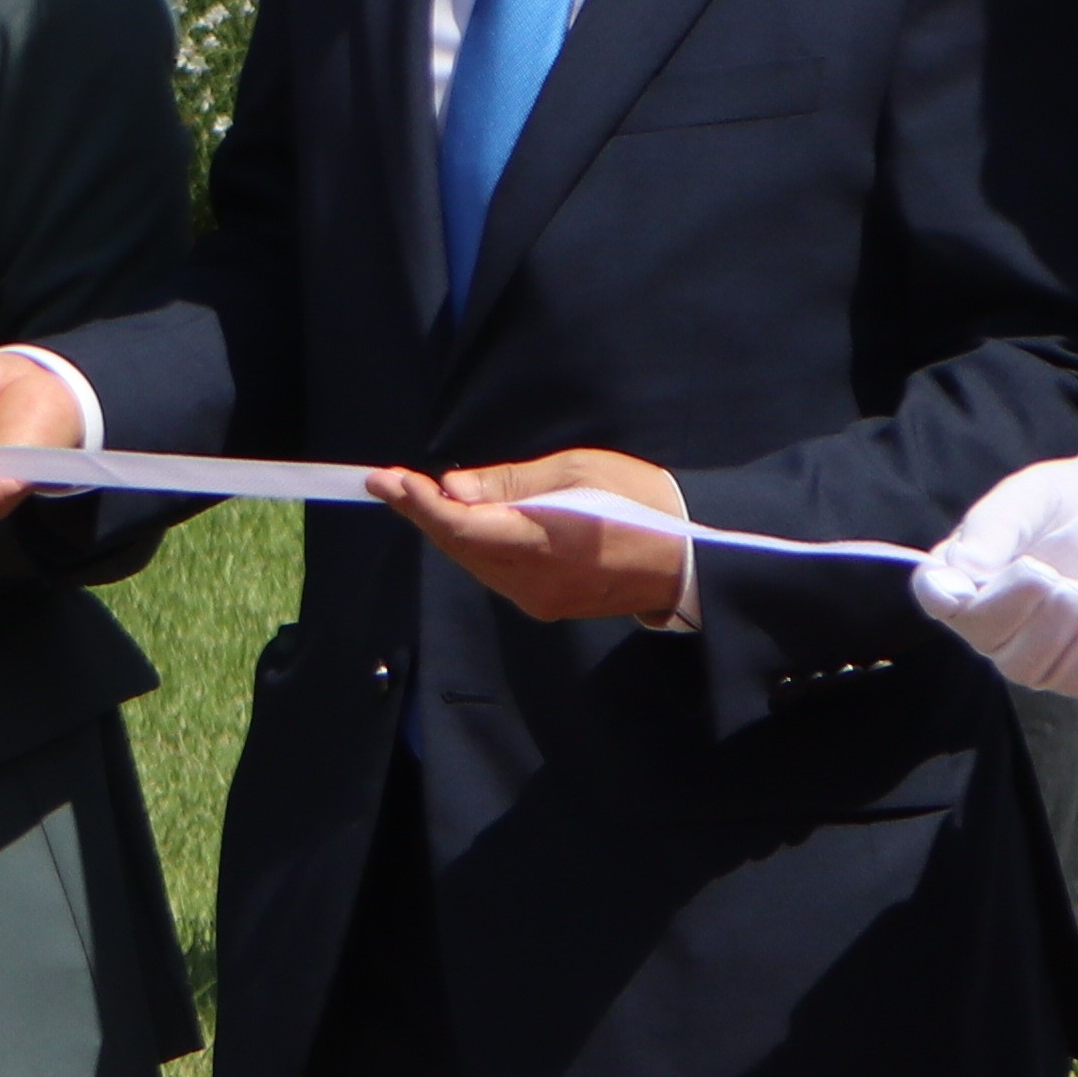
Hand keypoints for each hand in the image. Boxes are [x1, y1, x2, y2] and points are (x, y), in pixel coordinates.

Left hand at [375, 448, 689, 624]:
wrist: (693, 557)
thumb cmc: (641, 501)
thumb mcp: (576, 472)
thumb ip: (508, 484)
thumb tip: (452, 490)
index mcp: (543, 544)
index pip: (460, 526)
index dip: (417, 503)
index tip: (384, 479)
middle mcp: (533, 580)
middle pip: (459, 546)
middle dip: (422, 512)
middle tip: (390, 482)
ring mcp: (540, 598)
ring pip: (473, 561)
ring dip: (445, 528)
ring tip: (418, 494)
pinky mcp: (548, 604)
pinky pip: (495, 572)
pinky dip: (473, 545)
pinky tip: (464, 520)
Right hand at [921, 446, 1077, 698]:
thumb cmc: (1071, 506)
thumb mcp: (1031, 498)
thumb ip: (994, 527)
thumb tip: (962, 569)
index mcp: (962, 570)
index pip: (934, 593)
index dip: (942, 596)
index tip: (963, 591)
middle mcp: (986, 618)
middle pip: (981, 635)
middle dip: (1022, 601)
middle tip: (1053, 572)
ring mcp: (1028, 649)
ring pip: (1024, 667)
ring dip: (1060, 627)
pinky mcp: (1074, 670)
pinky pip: (1069, 682)